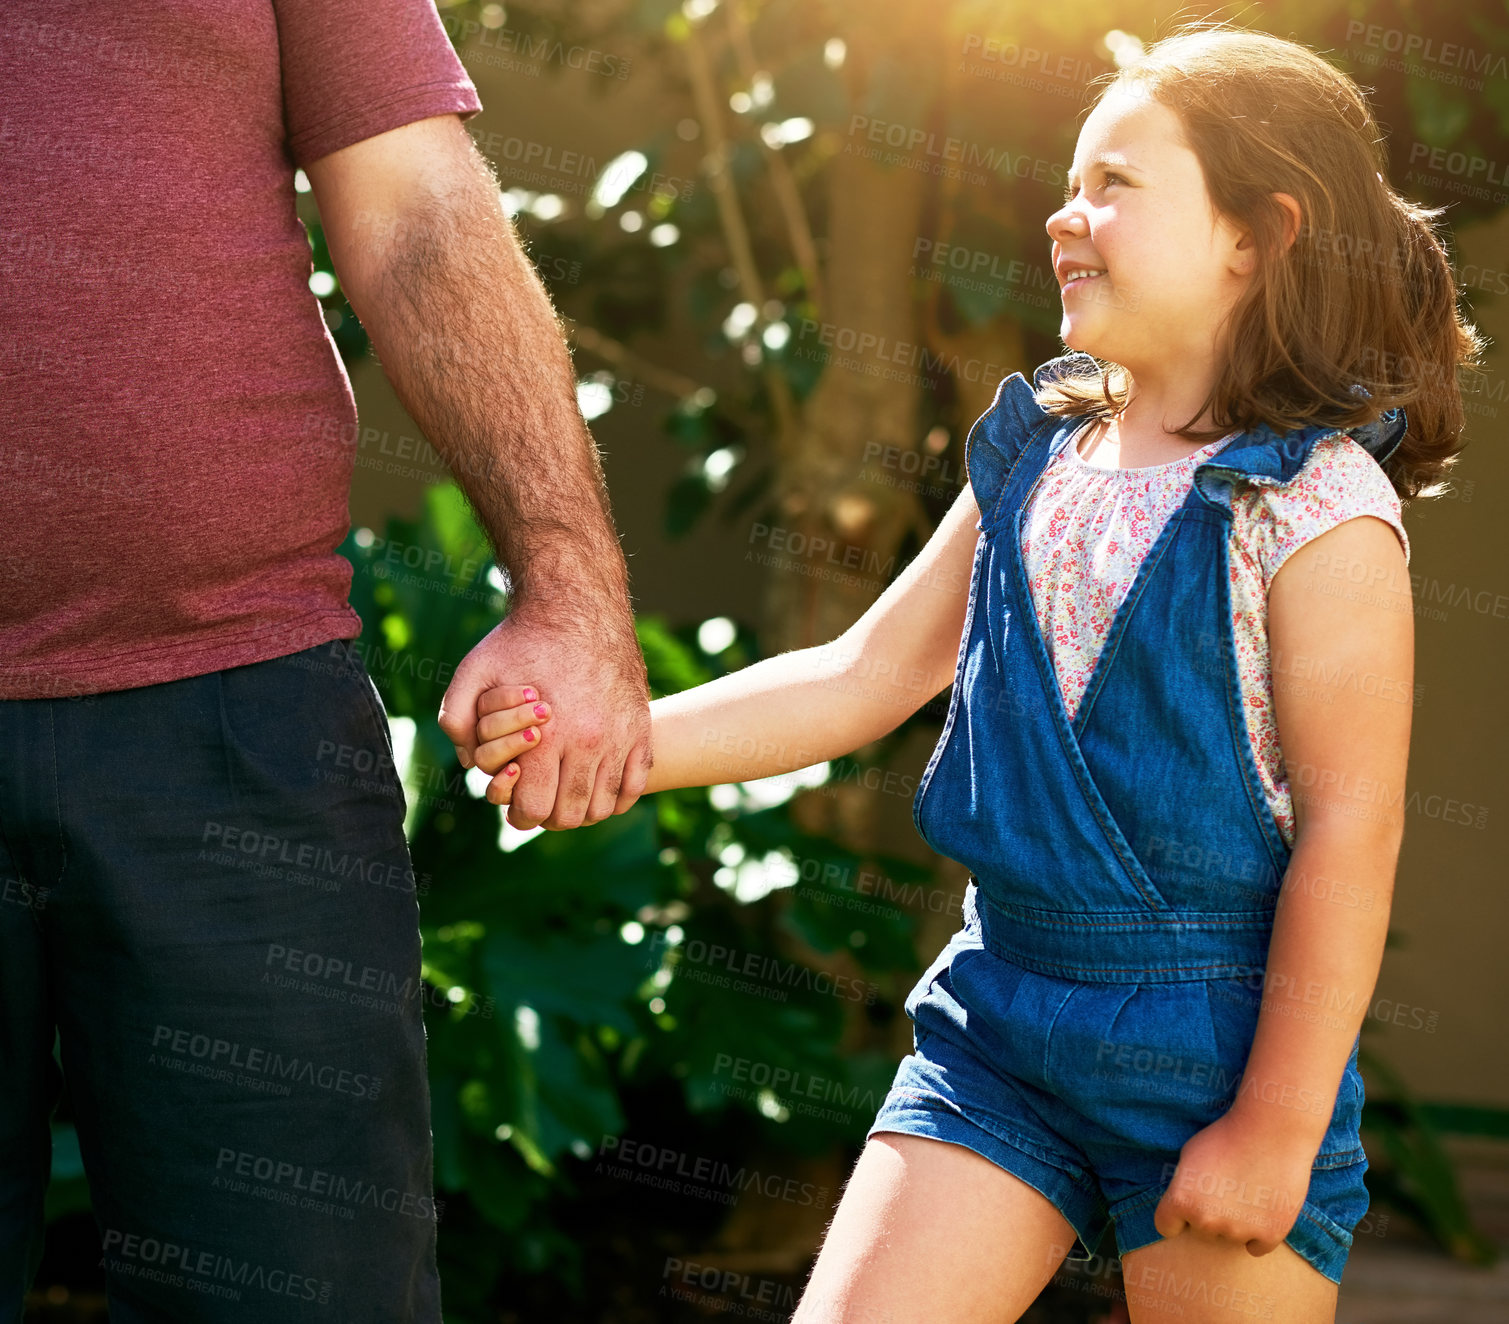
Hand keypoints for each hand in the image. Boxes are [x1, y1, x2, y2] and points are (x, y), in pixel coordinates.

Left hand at [437, 601, 651, 829]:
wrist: (576, 604)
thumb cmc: (520, 640)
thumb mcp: (473, 672)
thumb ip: (456, 718)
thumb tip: (468, 765)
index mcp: (544, 738)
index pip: (534, 811)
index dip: (521, 816)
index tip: (518, 806)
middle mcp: (586, 742)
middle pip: (571, 816)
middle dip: (552, 816)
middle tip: (543, 800)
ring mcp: (619, 737)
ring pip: (604, 806)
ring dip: (584, 808)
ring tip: (569, 792)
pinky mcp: (641, 727)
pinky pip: (636, 784)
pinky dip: (618, 795)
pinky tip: (599, 782)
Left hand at [1153, 1109, 1314, 1255]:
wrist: (1271, 1131)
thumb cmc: (1226, 1136)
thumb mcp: (1189, 1154)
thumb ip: (1183, 1185)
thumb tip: (1183, 1204)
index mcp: (1181, 1200)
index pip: (1166, 1226)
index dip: (1176, 1216)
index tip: (1188, 1206)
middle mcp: (1206, 1220)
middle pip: (1202, 1231)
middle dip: (1210, 1215)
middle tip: (1226, 1189)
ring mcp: (1238, 1230)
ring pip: (1230, 1237)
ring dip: (1236, 1223)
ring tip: (1248, 1192)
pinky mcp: (1269, 1235)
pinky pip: (1256, 1246)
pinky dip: (1259, 1234)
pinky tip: (1262, 1210)